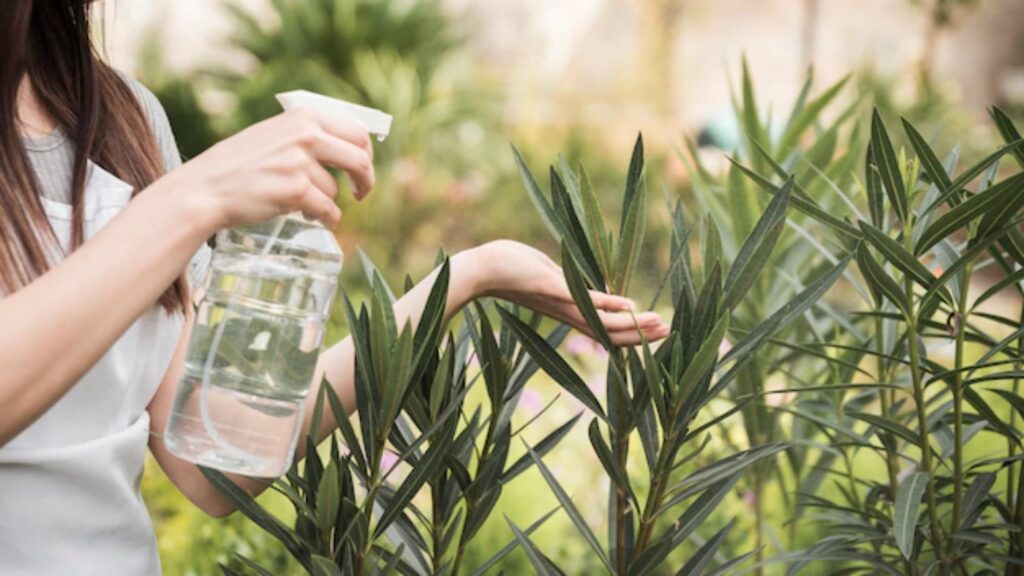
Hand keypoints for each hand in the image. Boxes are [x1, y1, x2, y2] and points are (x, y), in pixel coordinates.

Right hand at [157, 107, 374, 233]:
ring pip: (335, 190)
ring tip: (302, 205)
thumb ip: (307, 136)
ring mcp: (301, 163)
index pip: (356, 131)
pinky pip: (328, 211)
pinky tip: (314, 219)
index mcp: (303, 117)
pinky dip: (326, 220)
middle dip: (366, 180)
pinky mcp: (296, 190)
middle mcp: (305, 135)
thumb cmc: (238, 165)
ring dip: (325, 202)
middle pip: (360, 159)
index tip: (362, 168)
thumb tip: (350, 148)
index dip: (366, 153)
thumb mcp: (274, 135)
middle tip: (361, 193)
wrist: (205, 188)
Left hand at [467, 240, 669, 345]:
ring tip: (660, 324)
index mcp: (566, 311)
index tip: (656, 331)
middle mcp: (567, 313)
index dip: (631, 333)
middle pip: (610, 333)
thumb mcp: (545, 274)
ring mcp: (562, 303)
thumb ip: (564, 280)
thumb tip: (576, 279)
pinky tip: (630, 307)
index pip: (604, 329)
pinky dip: (610, 306)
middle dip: (641, 334)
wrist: (480, 270)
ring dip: (634, 325)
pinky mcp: (554, 289)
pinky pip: (587, 302)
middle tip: (670, 333)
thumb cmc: (509, 266)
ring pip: (604, 322)